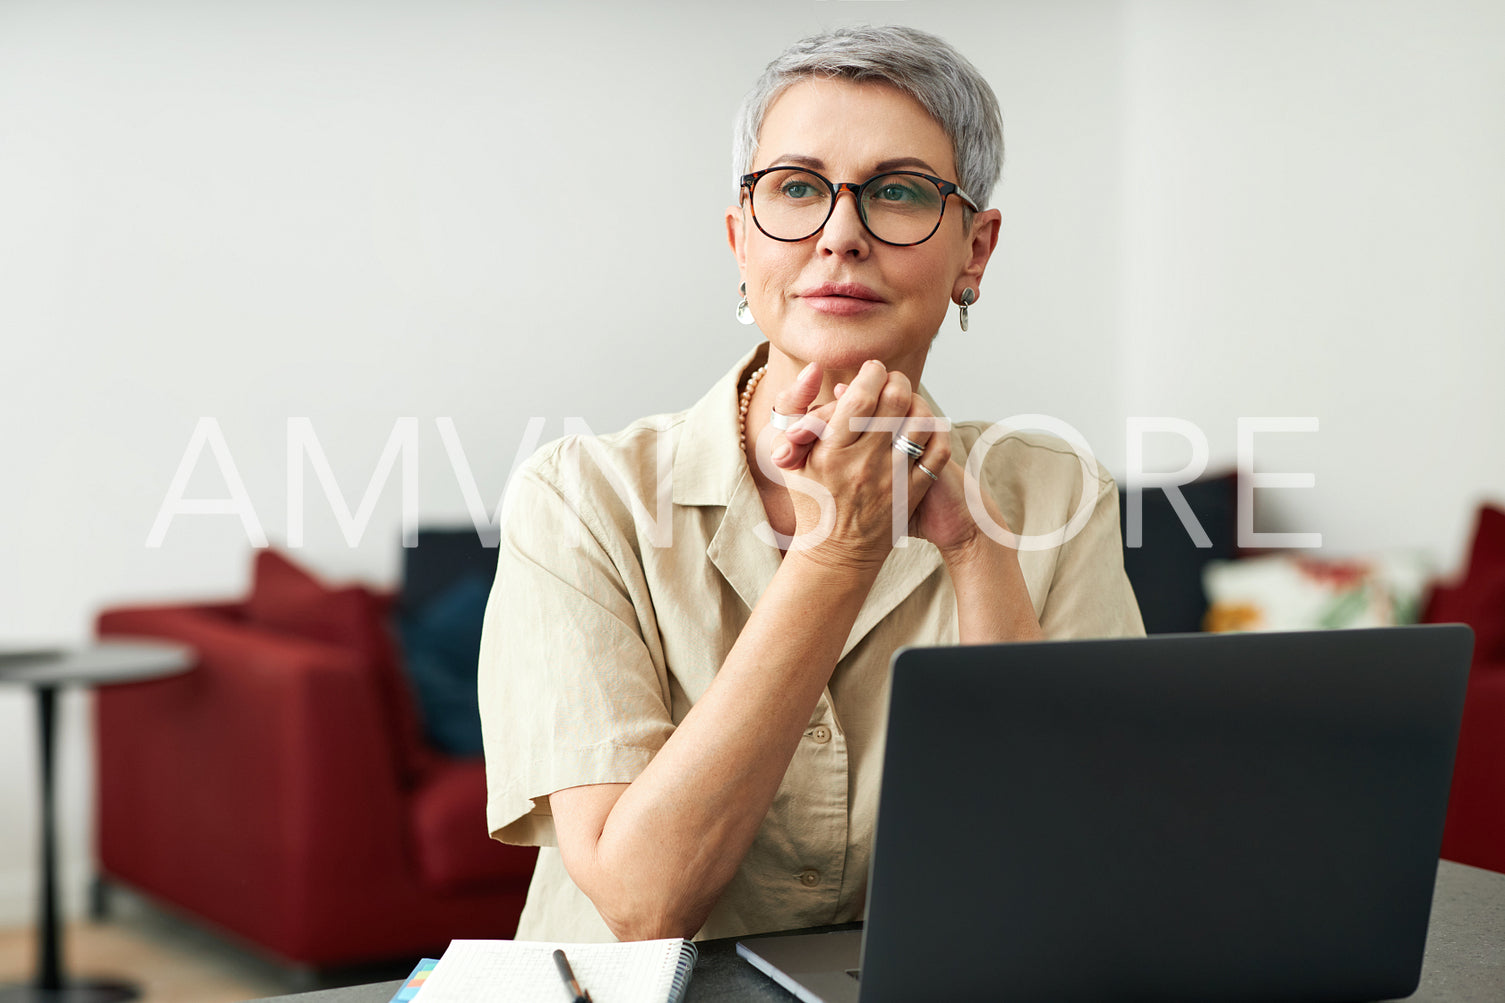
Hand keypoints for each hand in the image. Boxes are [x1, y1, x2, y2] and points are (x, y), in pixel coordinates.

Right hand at [763, 361, 940, 564]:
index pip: (859, 397)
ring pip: (920, 422)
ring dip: (917, 402)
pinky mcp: (913, 493)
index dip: (871, 374)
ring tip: (907, 402)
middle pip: (895, 402)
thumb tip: (813, 369)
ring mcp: (891, 480)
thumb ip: (794, 406)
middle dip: (896, 381)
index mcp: (830, 453)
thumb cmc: (811, 495)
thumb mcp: (790, 453)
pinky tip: (922, 426)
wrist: (835, 552)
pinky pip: (937, 451)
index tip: (871, 370)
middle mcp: (862, 465)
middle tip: (891, 381)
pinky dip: (936, 431)